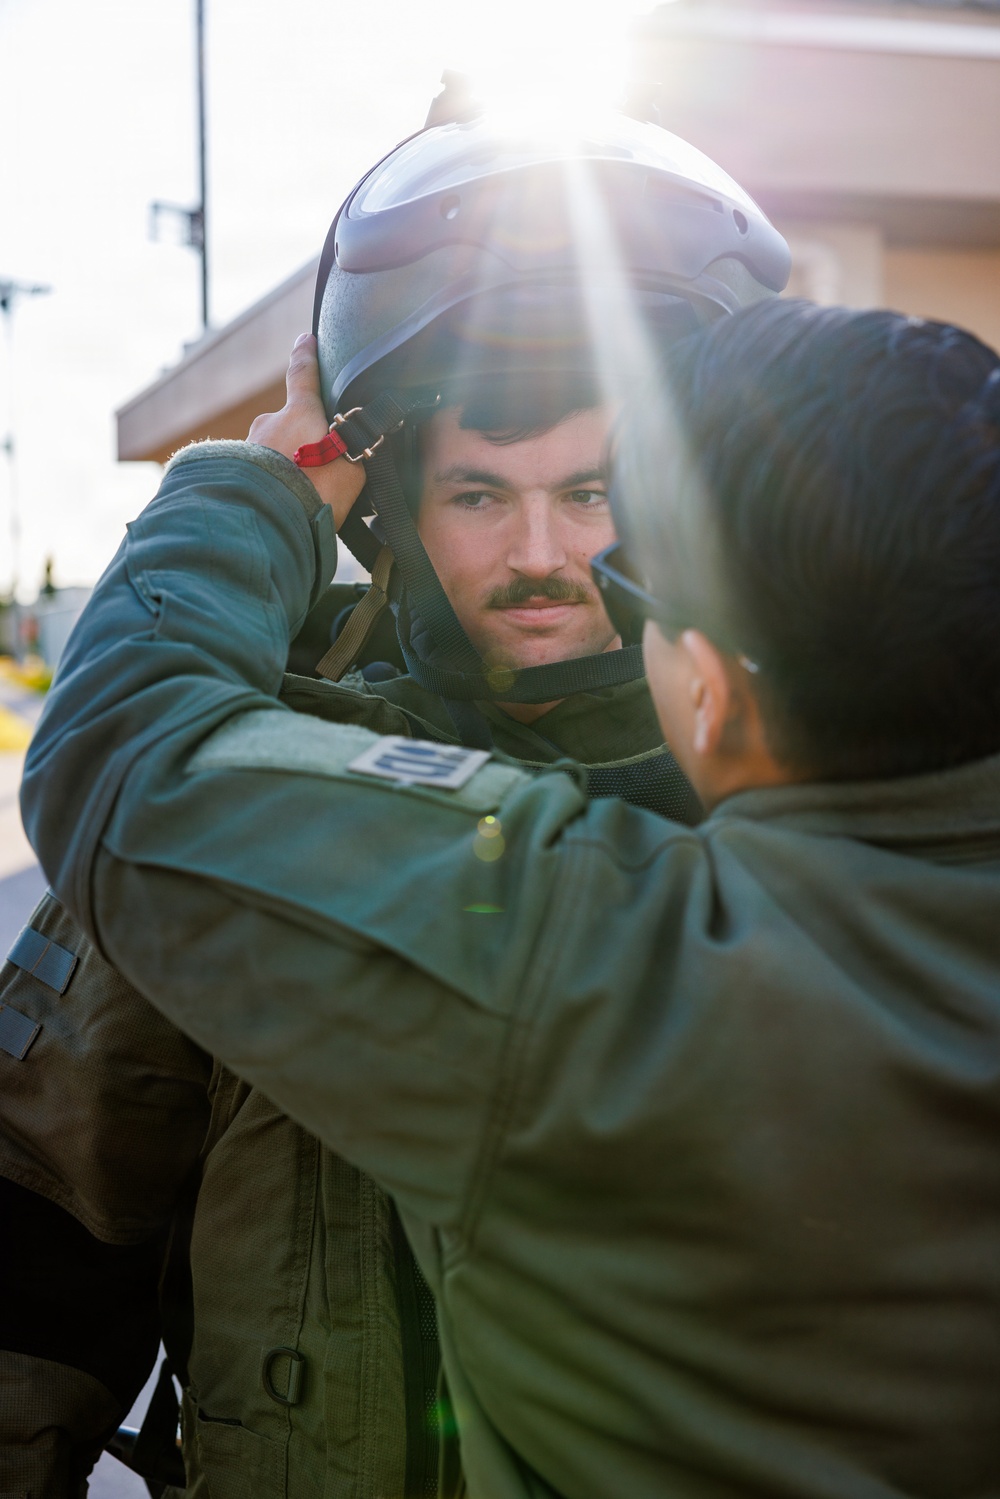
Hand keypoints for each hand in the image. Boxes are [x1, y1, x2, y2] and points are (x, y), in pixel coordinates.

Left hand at [248, 334, 365, 529]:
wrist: (269, 523)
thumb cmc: (317, 493)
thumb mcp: (353, 470)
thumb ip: (350, 452)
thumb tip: (353, 447)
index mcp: (298, 413)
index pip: (303, 374)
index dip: (306, 355)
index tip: (305, 338)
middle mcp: (268, 423)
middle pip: (290, 424)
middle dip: (303, 442)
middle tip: (319, 471)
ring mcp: (247, 447)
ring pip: (273, 451)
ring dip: (287, 467)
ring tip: (302, 498)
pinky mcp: (233, 472)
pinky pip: (260, 472)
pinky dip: (272, 484)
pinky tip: (283, 506)